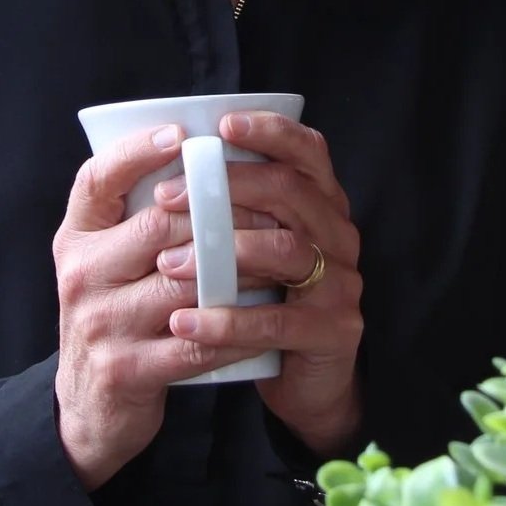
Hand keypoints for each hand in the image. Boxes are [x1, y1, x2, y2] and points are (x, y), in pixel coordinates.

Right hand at [53, 124, 283, 490]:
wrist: (87, 408)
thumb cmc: (115, 317)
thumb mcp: (106, 264)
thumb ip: (136, 218)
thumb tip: (200, 158)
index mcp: (75, 239)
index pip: (96, 180)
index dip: (136, 152)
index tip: (181, 135)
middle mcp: (80, 276)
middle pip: (157, 226)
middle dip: (222, 213)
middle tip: (275, 207)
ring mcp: (101, 324)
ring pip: (186, 283)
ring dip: (243, 269)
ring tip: (286, 256)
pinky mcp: (127, 370)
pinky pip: (198, 342)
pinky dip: (239, 328)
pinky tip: (271, 317)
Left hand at [154, 112, 362, 455]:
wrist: (304, 380)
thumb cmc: (265, 300)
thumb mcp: (252, 246)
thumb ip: (231, 208)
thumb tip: (163, 165)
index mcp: (321, 203)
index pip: (307, 150)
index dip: (269, 131)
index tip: (221, 125)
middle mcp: (338, 234)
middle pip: (289, 190)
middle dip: (224, 187)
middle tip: (166, 197)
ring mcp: (342, 282)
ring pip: (285, 250)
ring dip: (220, 253)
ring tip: (167, 264)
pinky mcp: (334, 331)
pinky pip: (278, 322)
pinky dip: (227, 321)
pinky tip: (184, 323)